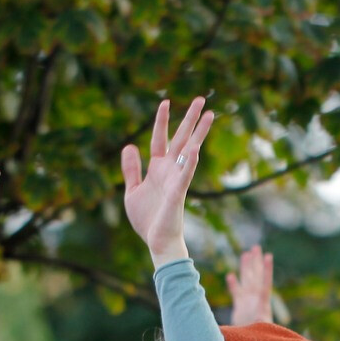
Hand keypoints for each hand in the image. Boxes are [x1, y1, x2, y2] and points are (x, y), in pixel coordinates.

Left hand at [120, 96, 214, 265]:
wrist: (156, 242)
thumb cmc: (147, 220)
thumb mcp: (132, 190)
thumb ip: (131, 169)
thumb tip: (129, 146)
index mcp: (157, 168)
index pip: (160, 138)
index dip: (162, 120)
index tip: (166, 101)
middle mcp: (169, 170)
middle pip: (180, 138)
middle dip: (190, 118)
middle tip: (202, 99)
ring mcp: (176, 179)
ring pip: (188, 151)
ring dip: (198, 133)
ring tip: (210, 114)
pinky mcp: (178, 193)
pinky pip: (185, 174)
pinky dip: (189, 162)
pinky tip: (195, 148)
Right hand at [227, 245, 274, 325]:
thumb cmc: (258, 340)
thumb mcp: (260, 331)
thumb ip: (258, 325)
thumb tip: (256, 323)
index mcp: (261, 304)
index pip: (264, 283)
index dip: (266, 271)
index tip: (268, 257)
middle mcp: (254, 299)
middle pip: (255, 276)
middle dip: (255, 262)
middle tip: (256, 247)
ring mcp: (248, 301)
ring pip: (247, 280)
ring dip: (247, 268)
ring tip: (247, 254)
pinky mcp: (241, 306)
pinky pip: (237, 292)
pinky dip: (234, 284)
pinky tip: (231, 275)